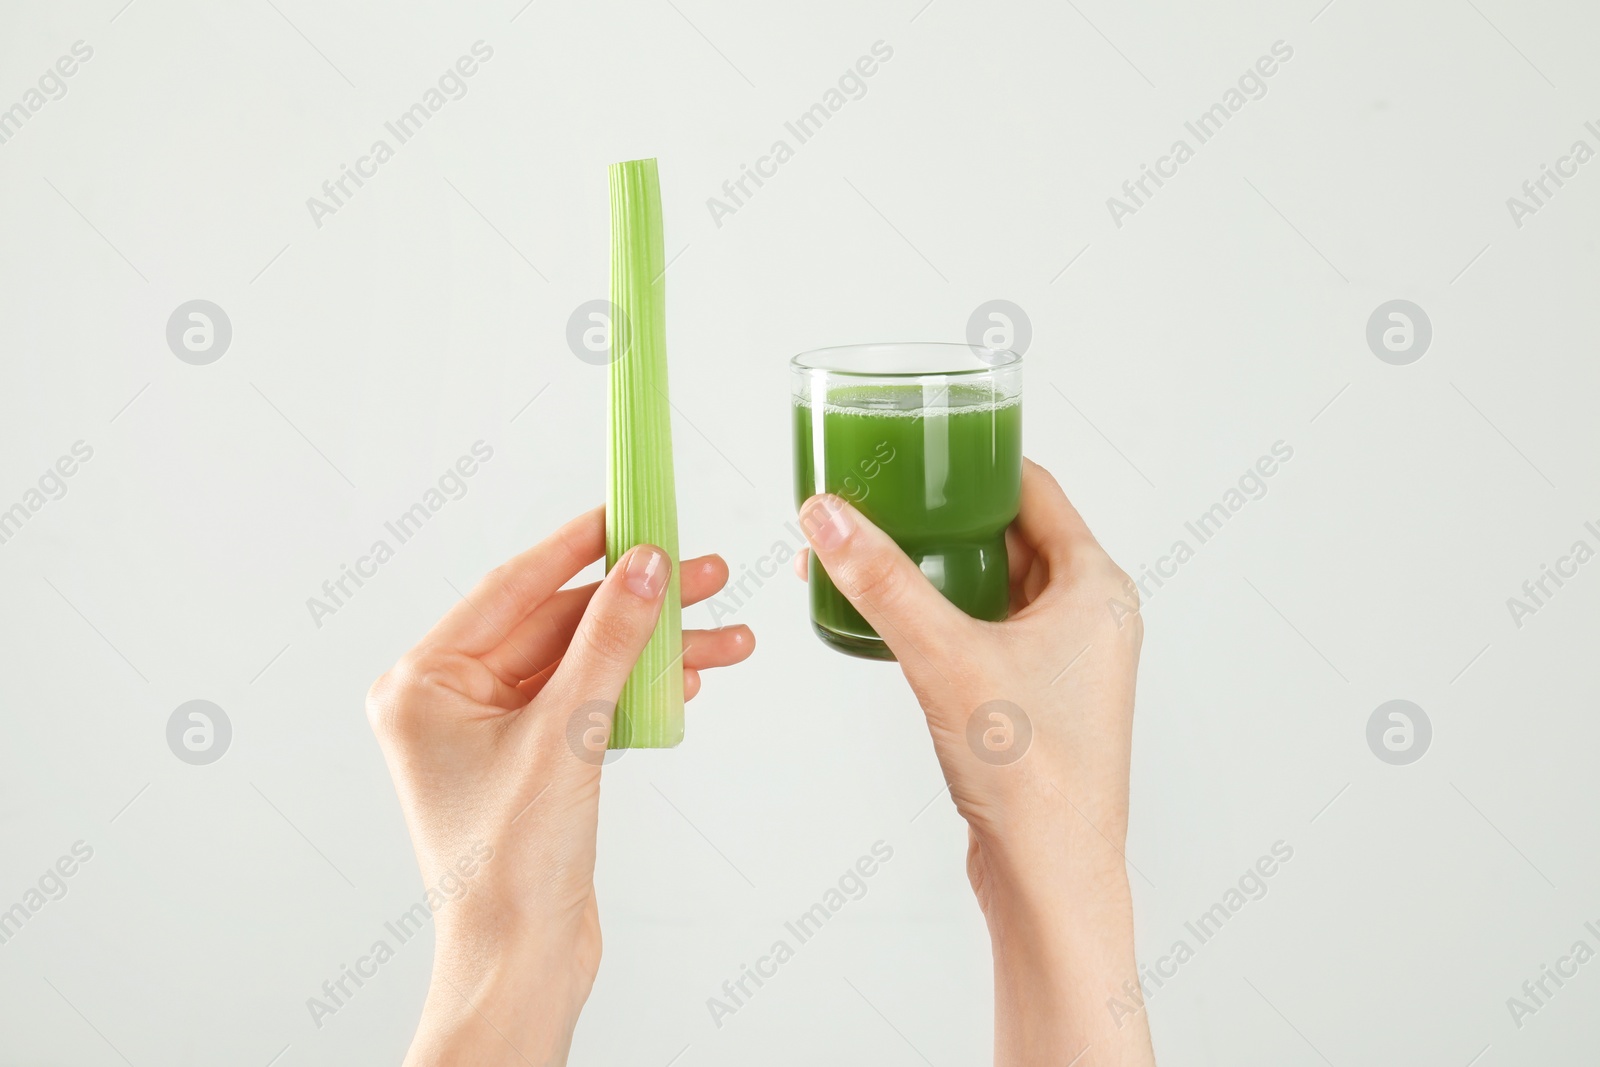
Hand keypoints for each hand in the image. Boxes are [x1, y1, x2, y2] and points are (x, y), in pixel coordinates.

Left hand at [367, 507, 753, 1065]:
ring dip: (655, 648)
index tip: (629, 511)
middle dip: (638, 604)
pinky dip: (641, 687)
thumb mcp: (566, 736)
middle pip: (560, 624)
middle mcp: (452, 700)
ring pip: (586, 662)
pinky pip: (592, 700)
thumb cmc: (508, 868)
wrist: (522, 961)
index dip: (579, 546)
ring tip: (727, 634)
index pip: (512, 588)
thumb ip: (608, 641)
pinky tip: (692, 674)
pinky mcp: (535, 759)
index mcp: (426, 683)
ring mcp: (496, 731)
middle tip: (704, 572)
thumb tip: (645, 566)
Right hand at [796, 459, 1154, 1065]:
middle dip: (940, 518)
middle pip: (1010, 535)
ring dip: (937, 570)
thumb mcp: (946, 656)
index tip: (920, 446)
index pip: (1033, 489)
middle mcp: (1089, 616)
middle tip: (880, 500)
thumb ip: (883, 582)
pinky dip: (944, 617)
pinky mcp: (1035, 700)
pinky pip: (986, 633)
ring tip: (873, 555)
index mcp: (1095, 586)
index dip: (975, 462)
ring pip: (994, 587)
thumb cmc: (1033, 772)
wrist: (1050, 876)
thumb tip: (826, 516)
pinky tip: (895, 620)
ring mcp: (1065, 661)